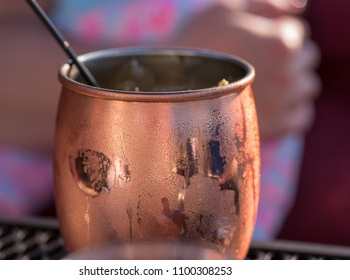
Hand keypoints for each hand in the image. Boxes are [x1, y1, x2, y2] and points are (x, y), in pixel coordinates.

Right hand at [167, 2, 319, 139]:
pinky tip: (270, 104)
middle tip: (254, 62)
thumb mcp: (226, 9)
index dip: (274, 35)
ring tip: (262, 83)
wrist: (169, 88)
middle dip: (285, 57)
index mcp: (281, 42)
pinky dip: (291, 110)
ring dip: (291, 83)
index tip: (251, 42)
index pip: (298, 34)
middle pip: (305, 60)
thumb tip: (303, 8)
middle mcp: (288, 74)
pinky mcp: (274, 128)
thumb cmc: (194, 44)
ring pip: (306, 89)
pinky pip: (301, 118)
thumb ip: (268, 4)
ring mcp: (283, 104)